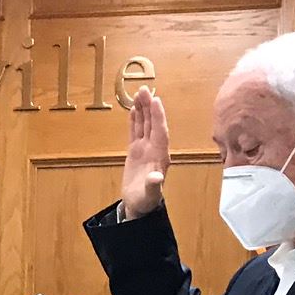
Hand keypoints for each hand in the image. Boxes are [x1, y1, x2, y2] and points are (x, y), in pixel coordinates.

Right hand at [122, 86, 169, 217]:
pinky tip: (133, 108)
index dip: (158, 117)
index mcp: (160, 156)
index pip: (160, 132)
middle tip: (144, 90)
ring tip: (139, 93)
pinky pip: (136, 131)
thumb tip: (157, 177)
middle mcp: (155, 149)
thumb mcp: (150, 194)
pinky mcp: (136, 151)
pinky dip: (135, 120)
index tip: (155, 101)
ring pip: (144, 124)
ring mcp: (145, 149)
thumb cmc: (146, 200)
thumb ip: (154, 185)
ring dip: (142, 109)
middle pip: (152, 123)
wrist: (140, 205)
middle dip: (149, 107)